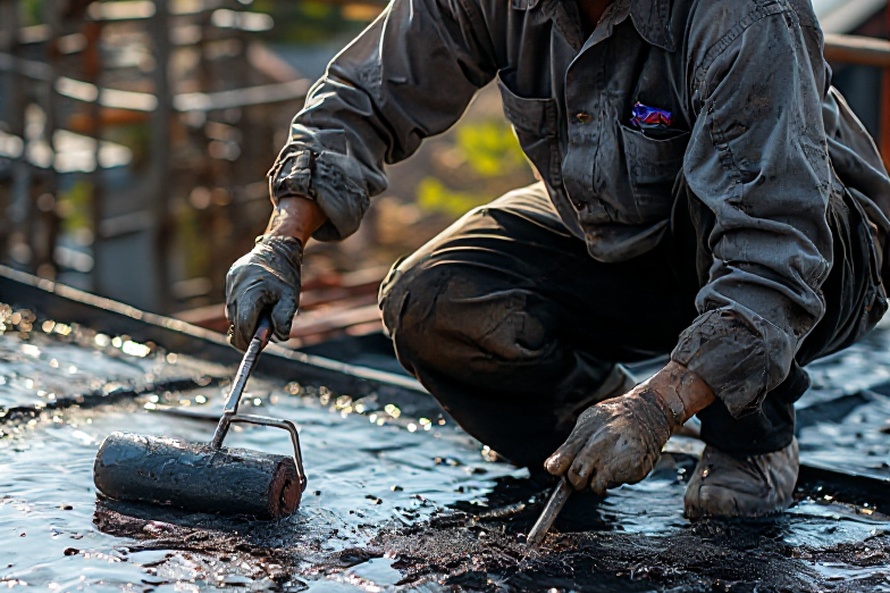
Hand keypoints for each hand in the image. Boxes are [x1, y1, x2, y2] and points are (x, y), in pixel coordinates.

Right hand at [225, 235, 302, 350]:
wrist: (277, 247)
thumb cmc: (286, 274)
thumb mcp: (290, 298)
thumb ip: (284, 319)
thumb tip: (277, 338)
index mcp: (251, 292)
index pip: (243, 325)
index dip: (248, 341)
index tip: (255, 348)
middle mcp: (236, 289)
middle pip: (236, 323)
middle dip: (248, 332)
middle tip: (264, 333)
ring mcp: (230, 284)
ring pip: (233, 313)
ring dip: (246, 320)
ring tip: (264, 311)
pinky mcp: (229, 280)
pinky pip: (233, 302)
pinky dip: (244, 308)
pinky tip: (258, 301)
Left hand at [544, 387, 678, 493]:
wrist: (648, 413)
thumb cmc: (613, 417)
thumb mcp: (586, 424)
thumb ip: (568, 448)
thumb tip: (551, 469)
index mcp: (588, 438)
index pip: (564, 466)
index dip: (561, 471)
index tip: (560, 472)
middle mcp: (603, 451)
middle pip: (577, 480)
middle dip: (578, 478)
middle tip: (588, 465)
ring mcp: (620, 463)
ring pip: (596, 487)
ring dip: (597, 479)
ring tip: (607, 460)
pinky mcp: (635, 472)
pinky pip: (616, 484)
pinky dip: (615, 478)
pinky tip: (620, 463)